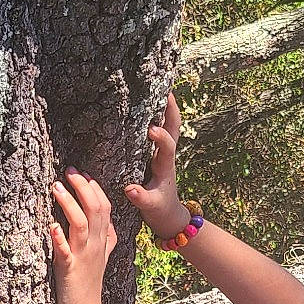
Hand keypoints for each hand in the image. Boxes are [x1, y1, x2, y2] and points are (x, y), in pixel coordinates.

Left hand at [50, 169, 116, 303]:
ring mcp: (83, 256)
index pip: (104, 207)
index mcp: (102, 240)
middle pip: (95, 209)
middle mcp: (95, 245)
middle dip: (83, 187)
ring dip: (69, 204)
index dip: (94, 188)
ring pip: (81, 224)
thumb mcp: (102, 256)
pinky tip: (52, 226)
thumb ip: (107, 238)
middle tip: (69, 170)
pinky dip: (58, 238)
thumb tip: (109, 222)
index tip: (81, 172)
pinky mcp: (69, 269)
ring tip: (55, 186)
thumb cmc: (88, 282)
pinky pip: (65, 251)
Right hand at [124, 93, 192, 236]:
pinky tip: (149, 104)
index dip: (161, 138)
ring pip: (169, 126)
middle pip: (174, 128)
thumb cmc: (159, 210)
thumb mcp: (150, 208)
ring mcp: (163, 154)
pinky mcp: (158, 155)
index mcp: (165, 168)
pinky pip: (161, 131)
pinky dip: (158, 116)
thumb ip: (140, 198)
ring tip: (160, 87)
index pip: (167, 149)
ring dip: (166, 108)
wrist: (169, 216)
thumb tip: (129, 188)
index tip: (152, 129)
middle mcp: (167, 156)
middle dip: (171, 110)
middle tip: (166, 88)